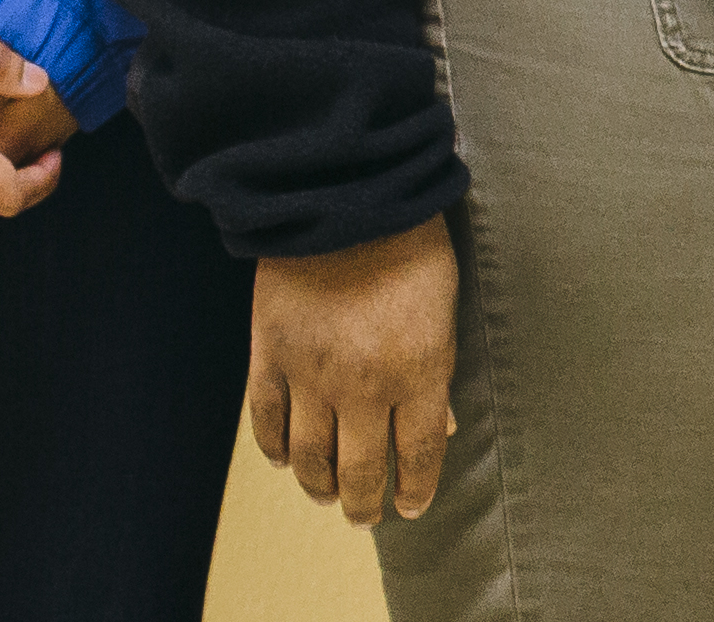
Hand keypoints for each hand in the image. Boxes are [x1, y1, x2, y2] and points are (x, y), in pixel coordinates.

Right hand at [249, 219, 460, 526]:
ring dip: (319, 486)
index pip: (418, 453)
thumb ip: (439, 368)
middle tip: (366, 516)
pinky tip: (284, 460)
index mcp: (419, 370)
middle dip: (365, 502)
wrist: (343, 198)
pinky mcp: (270, 357)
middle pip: (361, 469)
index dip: (414, 488)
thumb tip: (441, 423)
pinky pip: (267, 422)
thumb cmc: (411, 243)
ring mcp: (311, 375)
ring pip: (310, 458)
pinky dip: (274, 449)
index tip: (411, 506)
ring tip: (327, 496)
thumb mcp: (446, 304)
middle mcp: (364, 385)